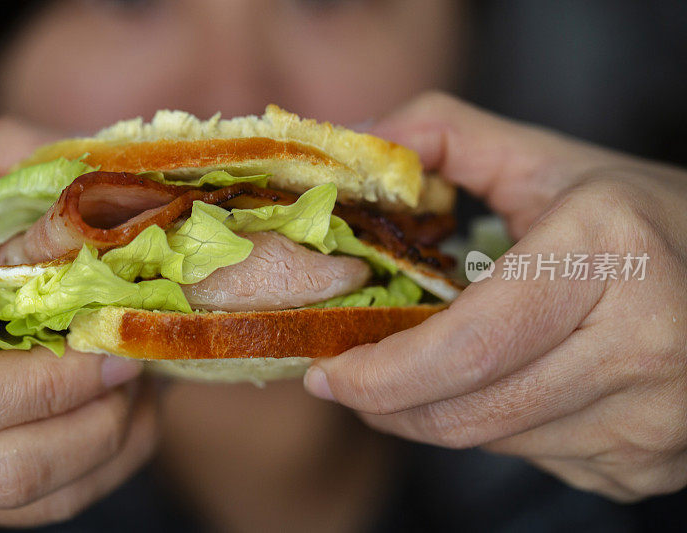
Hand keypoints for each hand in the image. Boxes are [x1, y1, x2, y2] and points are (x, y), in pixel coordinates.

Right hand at [0, 119, 156, 530]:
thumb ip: (3, 164)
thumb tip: (114, 168)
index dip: (53, 381)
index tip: (117, 347)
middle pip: (4, 471)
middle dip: (100, 420)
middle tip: (139, 364)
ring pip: (24, 503)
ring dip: (107, 447)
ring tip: (138, 388)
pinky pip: (25, 513)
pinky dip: (91, 471)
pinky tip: (117, 418)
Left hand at [304, 93, 686, 501]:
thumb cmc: (635, 215)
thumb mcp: (547, 162)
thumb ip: (445, 135)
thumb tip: (356, 141)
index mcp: (610, 253)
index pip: (469, 345)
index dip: (383, 372)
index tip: (327, 372)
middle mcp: (645, 345)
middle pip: (471, 410)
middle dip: (389, 404)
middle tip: (346, 381)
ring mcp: (653, 419)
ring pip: (493, 440)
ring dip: (432, 414)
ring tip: (409, 375)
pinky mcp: (647, 464)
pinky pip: (531, 455)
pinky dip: (488, 424)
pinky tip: (488, 385)